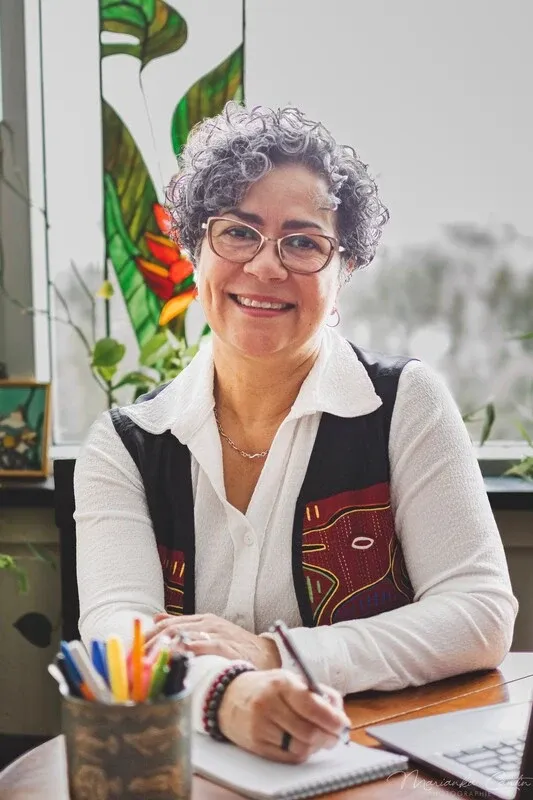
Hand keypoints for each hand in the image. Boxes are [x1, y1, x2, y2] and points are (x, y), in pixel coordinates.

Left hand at [144, 613, 281, 669]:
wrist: (269, 654)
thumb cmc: (237, 647)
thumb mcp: (210, 632)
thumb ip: (185, 626)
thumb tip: (156, 619)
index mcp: (201, 620)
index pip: (167, 624)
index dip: (148, 637)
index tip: (131, 651)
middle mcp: (207, 623)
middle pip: (171, 629)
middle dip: (150, 644)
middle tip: (134, 660)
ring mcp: (218, 633)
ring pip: (184, 635)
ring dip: (162, 648)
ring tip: (147, 661)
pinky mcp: (228, 646)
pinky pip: (205, 645)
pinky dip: (189, 650)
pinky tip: (175, 657)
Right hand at [218, 669, 350, 762]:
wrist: (229, 696)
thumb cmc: (268, 687)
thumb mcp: (290, 679)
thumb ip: (318, 693)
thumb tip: (339, 715)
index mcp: (281, 683)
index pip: (311, 706)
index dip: (332, 719)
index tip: (343, 724)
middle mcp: (269, 704)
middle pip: (308, 731)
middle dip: (329, 737)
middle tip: (336, 736)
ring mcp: (260, 726)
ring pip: (300, 748)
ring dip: (316, 747)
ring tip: (320, 740)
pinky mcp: (256, 745)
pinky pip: (288, 757)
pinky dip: (302, 753)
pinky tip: (303, 744)